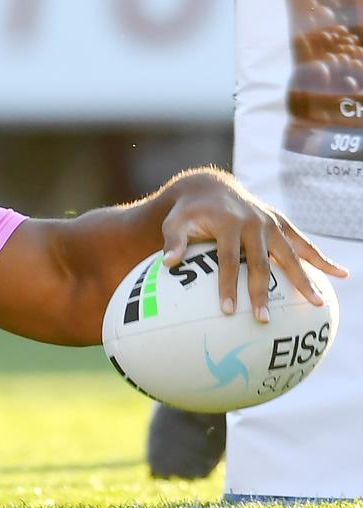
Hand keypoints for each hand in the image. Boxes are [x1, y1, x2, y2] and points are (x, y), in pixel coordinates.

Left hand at [159, 170, 348, 322]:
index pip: (227, 260)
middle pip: (260, 263)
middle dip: (262, 292)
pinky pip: (303, 243)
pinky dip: (321, 259)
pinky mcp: (281, 224)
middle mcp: (254, 223)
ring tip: (317, 303)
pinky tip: (340, 274)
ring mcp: (270, 223)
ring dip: (304, 279)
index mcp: (228, 224)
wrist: (210, 187)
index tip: (227, 311)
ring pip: (290, 255)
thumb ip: (173, 241)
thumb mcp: (174, 223)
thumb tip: (167, 264)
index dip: (227, 286)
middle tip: (263, 319)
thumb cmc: (188, 212)